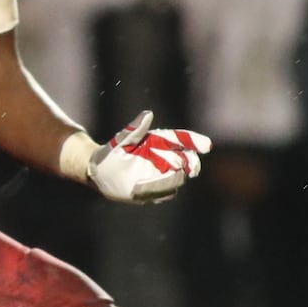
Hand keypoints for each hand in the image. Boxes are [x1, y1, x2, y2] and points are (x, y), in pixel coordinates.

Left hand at [87, 110, 207, 203]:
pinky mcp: (156, 190)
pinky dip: (161, 191)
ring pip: (178, 177)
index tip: (206, 145)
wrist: (100, 173)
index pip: (182, 140)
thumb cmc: (111, 152)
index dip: (195, 141)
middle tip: (190, 168)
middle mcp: (164, 158)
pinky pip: (166, 192)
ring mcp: (162, 174)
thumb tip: (148, 114)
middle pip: (187, 160)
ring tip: (159, 180)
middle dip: (191, 163)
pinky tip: (145, 189)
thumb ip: (135, 129)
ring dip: (174, 179)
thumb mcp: (121, 140)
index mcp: (158, 142)